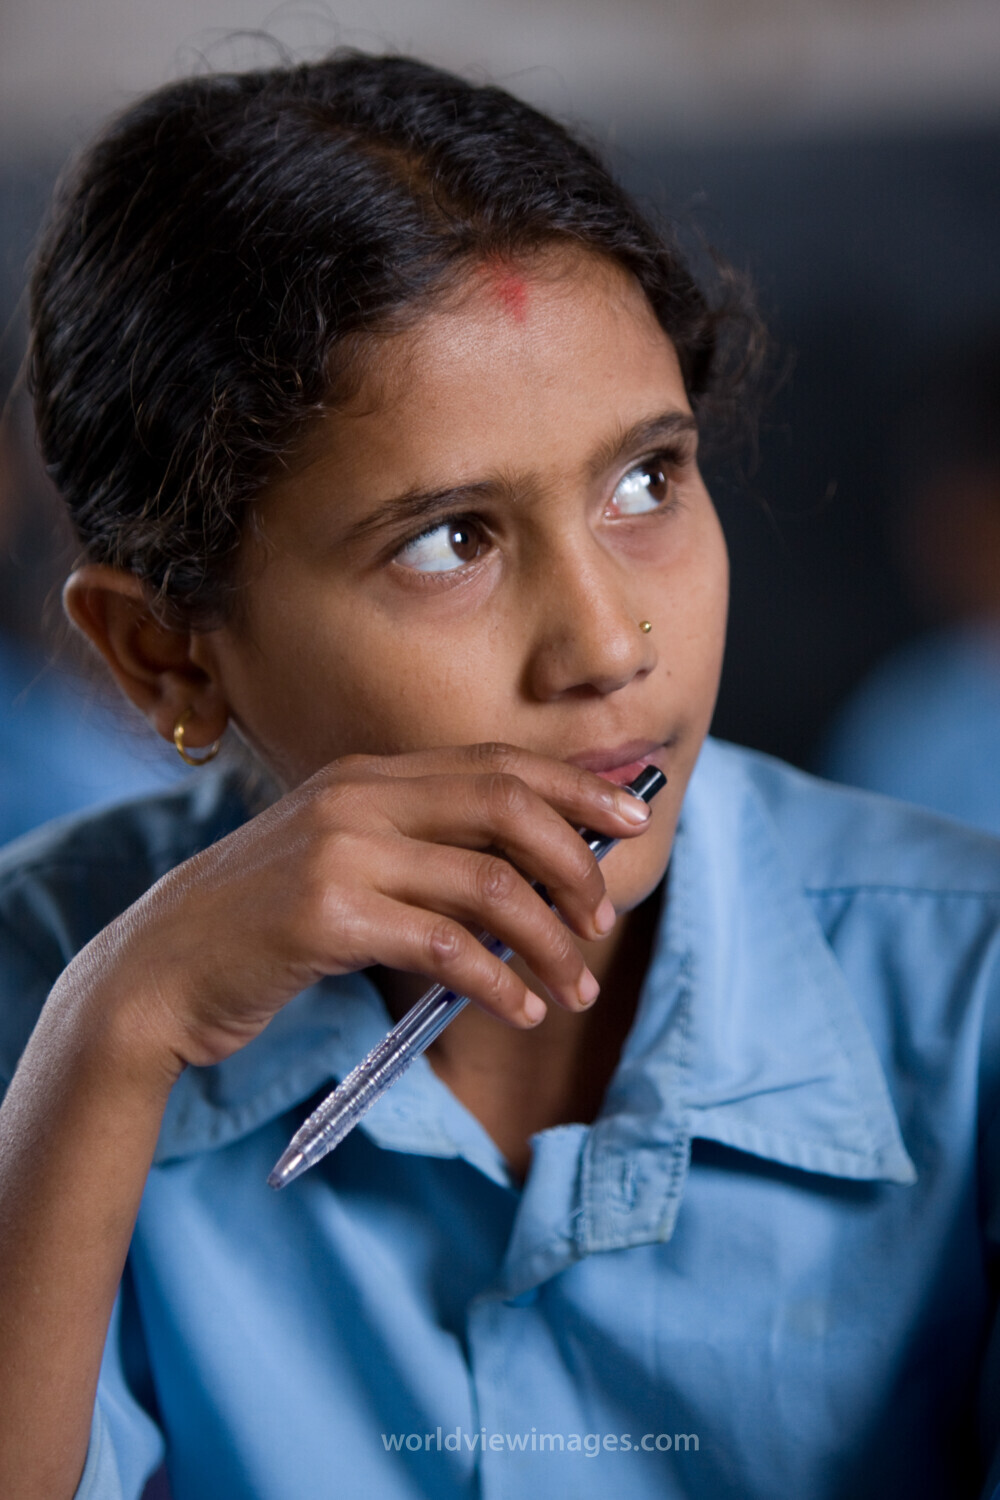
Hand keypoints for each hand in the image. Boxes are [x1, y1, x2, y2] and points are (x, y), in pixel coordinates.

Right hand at [76, 742, 652, 1078]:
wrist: (159, 972)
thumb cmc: (262, 926)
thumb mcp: (343, 864)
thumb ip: (420, 853)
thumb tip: (533, 878)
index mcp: (367, 775)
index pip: (495, 763)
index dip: (574, 787)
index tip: (632, 818)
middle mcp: (357, 797)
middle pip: (506, 806)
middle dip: (576, 861)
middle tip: (604, 917)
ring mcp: (339, 851)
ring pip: (489, 884)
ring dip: (549, 941)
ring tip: (574, 985)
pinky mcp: (325, 914)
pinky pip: (446, 947)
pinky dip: (498, 983)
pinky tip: (519, 1012)